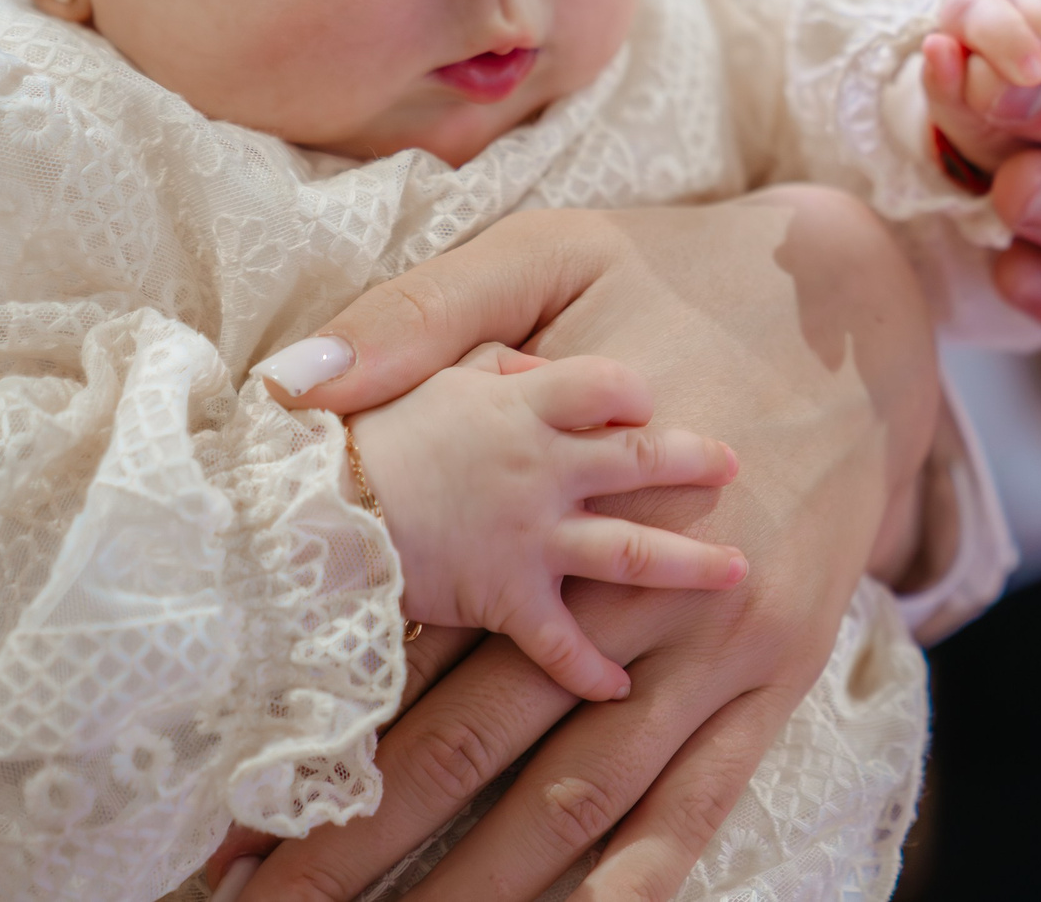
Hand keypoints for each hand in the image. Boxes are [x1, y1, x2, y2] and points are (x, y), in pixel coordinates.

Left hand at [239, 188, 939, 901]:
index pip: (405, 629)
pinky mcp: (779, 672)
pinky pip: (702, 802)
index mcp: (557, 487)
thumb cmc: (687, 276)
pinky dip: (638, 881)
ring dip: (485, 884)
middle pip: (473, 739)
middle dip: (364, 836)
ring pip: (581, 795)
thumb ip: (428, 314)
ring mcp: (714, 644)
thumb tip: (301, 382)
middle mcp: (635, 589)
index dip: (304, 718)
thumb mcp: (554, 251)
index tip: (218, 814)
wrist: (857, 306)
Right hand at [348, 343, 745, 702]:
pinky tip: (622, 688)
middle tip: (739, 466)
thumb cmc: (353, 420)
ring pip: (631, 552)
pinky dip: (593, 671)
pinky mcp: (507, 599)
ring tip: (736, 572)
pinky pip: (564, 643)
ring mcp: (531, 537)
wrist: (301, 511)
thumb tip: (533, 364)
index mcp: (523, 403)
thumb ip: (485, 354)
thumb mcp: (420, 352)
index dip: (634, 391)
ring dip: (689, 564)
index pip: (608, 382)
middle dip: (695, 464)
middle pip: (642, 462)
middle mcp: (543, 468)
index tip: (656, 400)